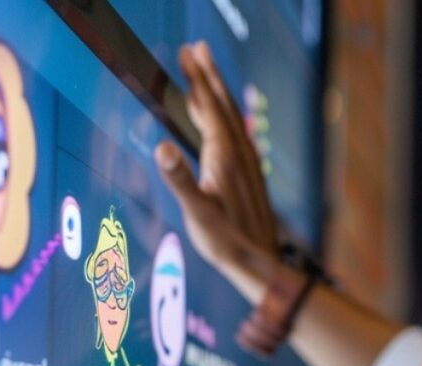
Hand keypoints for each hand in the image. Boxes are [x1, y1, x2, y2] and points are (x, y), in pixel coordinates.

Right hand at [154, 41, 279, 294]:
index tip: (189, 53)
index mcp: (225, 156)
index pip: (210, 108)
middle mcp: (240, 155)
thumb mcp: (197, 212)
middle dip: (208, 76)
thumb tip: (161, 147)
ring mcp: (247, 164)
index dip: (199, 80)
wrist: (260, 261)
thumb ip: (179, 179)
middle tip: (196, 48)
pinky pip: (236, 135)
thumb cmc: (226, 241)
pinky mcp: (249, 175)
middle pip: (222, 106)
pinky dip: (224, 118)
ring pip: (231, 119)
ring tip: (204, 75)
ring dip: (216, 94)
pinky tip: (220, 122)